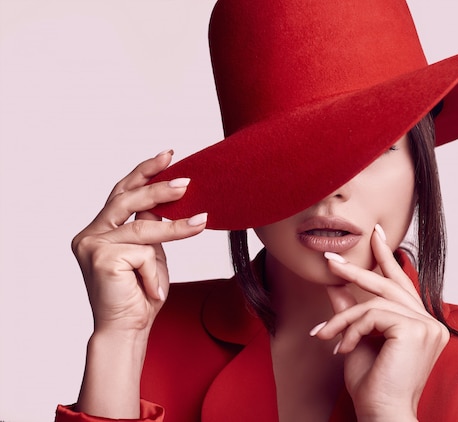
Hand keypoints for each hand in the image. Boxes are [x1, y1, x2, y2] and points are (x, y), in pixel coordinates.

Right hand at [71, 150, 206, 335]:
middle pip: (127, 199)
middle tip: (187, 181)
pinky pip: (144, 253)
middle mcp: (90, 234)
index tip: (168, 155)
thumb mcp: (151, 254)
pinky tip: (152, 289)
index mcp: (100, 230)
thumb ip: (151, 228)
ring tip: (201, 223)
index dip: (144, 173)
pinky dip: (155, 271)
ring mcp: (92, 245)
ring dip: (176, 226)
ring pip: (143, 226)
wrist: (127, 331)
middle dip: (159, 187)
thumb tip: (166, 202)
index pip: (122, 192)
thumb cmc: (140, 295)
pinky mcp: (101, 258)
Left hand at [310, 225, 448, 420]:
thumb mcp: (357, 340)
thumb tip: (336, 285)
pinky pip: (372, 314)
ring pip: (374, 303)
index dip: (388, 258)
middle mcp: (431, 322)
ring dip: (343, 318)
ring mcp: (427, 325)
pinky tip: (343, 348)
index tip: (376, 234)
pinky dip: (351, 328)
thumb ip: (352, 311)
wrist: (381, 414)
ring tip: (325, 334)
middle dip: (357, 271)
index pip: (402, 285)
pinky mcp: (416, 329)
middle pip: (389, 286)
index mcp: (422, 324)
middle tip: (331, 261)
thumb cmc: (372, 385)